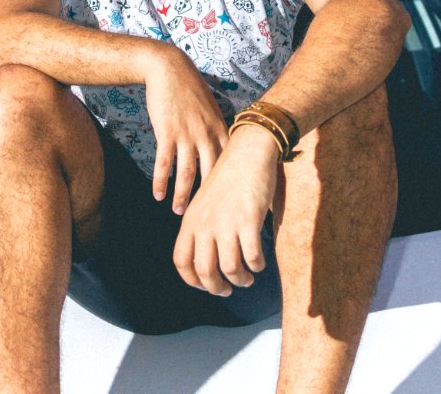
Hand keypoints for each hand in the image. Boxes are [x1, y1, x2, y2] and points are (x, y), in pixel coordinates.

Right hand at [144, 45, 228, 214]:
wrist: (169, 68)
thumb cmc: (190, 90)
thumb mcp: (211, 109)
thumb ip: (218, 131)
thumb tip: (225, 152)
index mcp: (220, 130)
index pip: (231, 165)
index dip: (235, 187)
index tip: (238, 205)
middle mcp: (207, 134)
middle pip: (212, 175)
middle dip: (210, 199)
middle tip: (208, 220)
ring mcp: (187, 133)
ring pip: (188, 173)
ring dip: (182, 195)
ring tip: (179, 212)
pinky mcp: (168, 132)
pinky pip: (165, 163)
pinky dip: (161, 181)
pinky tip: (157, 194)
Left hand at [173, 124, 279, 294]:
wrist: (247, 152)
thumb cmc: (229, 178)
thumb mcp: (205, 202)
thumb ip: (202, 227)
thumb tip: (207, 260)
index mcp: (190, 218)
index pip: (181, 261)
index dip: (192, 280)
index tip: (206, 284)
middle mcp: (204, 223)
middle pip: (204, 272)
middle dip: (217, 287)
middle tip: (228, 289)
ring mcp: (226, 222)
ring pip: (230, 270)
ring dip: (240, 280)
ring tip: (247, 278)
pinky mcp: (248, 220)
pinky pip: (252, 258)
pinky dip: (257, 266)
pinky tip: (259, 263)